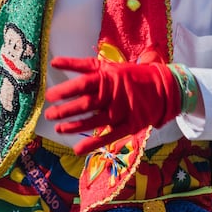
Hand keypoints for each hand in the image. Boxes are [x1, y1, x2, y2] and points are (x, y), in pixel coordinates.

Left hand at [43, 56, 180, 155]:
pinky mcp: (129, 126)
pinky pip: (108, 136)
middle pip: (84, 104)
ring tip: (59, 129)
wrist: (162, 87)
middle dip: (64, 111)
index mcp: (107, 78)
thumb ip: (81, 65)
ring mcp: (121, 112)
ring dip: (73, 126)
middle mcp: (113, 95)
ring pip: (93, 121)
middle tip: (49, 115)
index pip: (81, 85)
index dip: (64, 91)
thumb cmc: (129, 75)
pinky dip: (92, 143)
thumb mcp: (107, 66)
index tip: (49, 96)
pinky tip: (77, 149)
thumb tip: (54, 62)